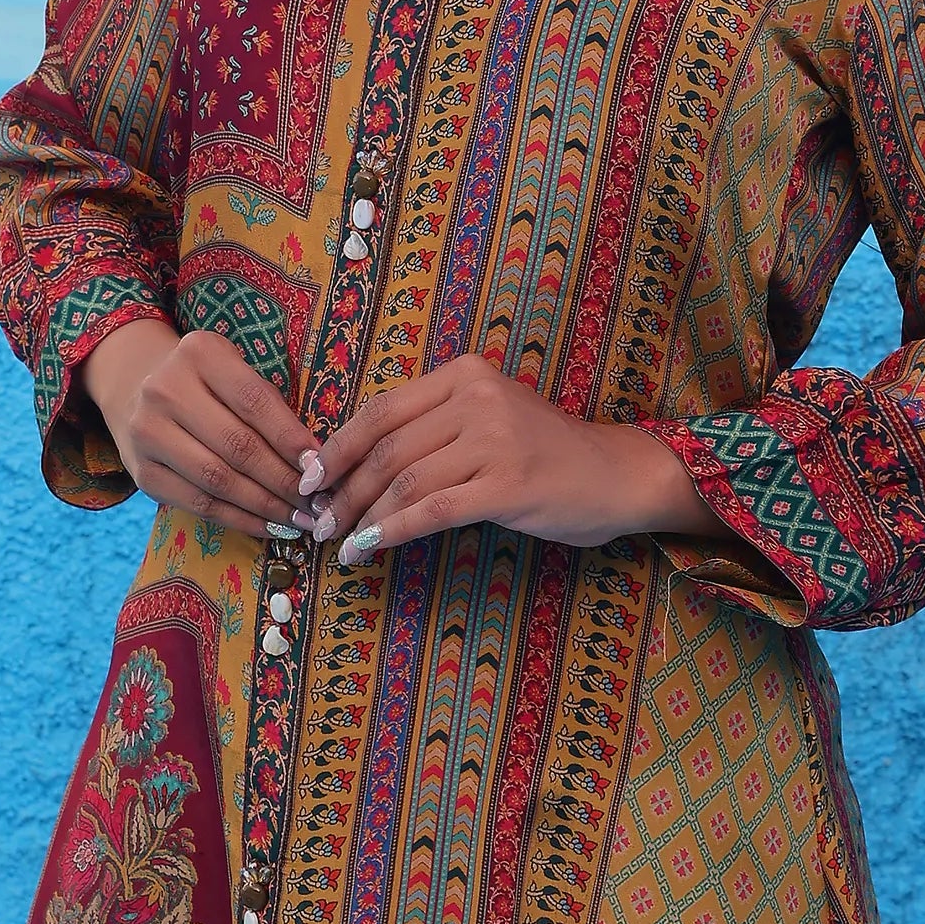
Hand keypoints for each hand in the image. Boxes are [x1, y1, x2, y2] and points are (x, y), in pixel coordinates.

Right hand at [81, 318, 317, 538]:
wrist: (135, 390)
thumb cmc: (206, 383)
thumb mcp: (234, 371)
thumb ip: (269, 405)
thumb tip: (315, 460)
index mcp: (199, 354)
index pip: (255, 401)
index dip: (291, 438)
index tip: (321, 467)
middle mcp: (166, 389)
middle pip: (238, 446)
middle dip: (284, 480)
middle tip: (317, 502)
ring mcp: (148, 432)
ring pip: (218, 480)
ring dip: (266, 506)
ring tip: (300, 519)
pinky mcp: (142, 473)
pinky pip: (198, 503)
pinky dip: (239, 519)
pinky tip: (269, 526)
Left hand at [306, 354, 717, 565]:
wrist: (615, 474)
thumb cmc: (545, 452)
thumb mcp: (487, 417)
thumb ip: (433, 425)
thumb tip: (354, 463)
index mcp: (465, 373)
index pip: (382, 410)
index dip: (337, 447)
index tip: (309, 478)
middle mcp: (477, 398)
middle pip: (387, 448)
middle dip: (343, 489)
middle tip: (318, 521)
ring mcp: (495, 440)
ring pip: (404, 481)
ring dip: (362, 517)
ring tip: (339, 542)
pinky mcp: (508, 485)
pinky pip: (433, 511)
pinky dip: (391, 533)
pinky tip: (368, 550)